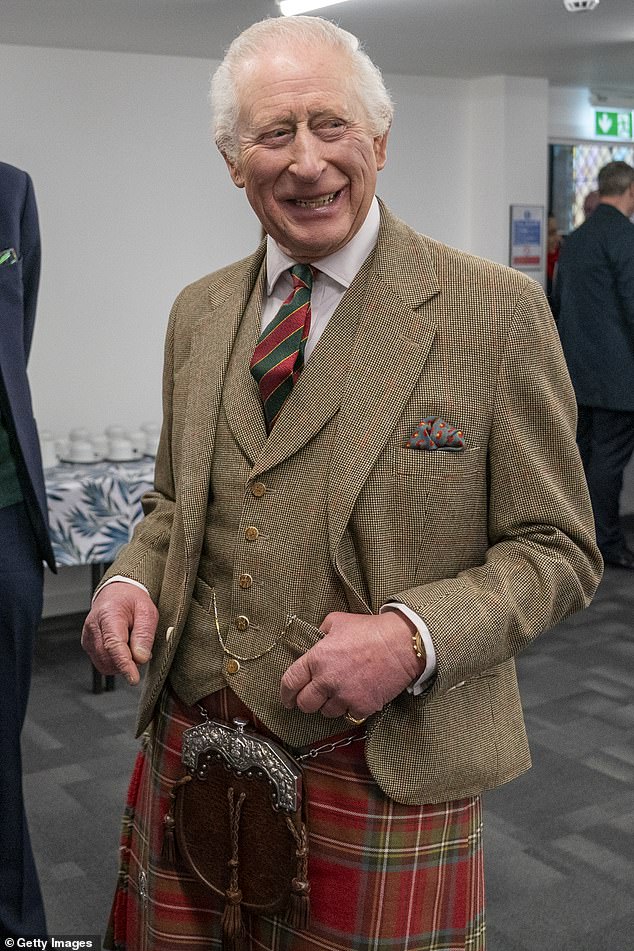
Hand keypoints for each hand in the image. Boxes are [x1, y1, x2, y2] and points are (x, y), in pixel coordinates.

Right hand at [81, 582, 157, 684]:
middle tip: (141, 649)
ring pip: (104, 664)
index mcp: (108, 614)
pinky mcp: (88, 645)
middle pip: (108, 658)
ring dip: (121, 663)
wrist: (116, 594)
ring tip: (131, 645)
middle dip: (128, 662)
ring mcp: (88, 637)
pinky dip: (115, 661)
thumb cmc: (132, 602)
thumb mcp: (148, 611)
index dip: (124, 664)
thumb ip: (144, 635)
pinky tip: (122, 648)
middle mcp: (93, 627)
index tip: (133, 678)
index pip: (113, 644)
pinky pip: (102, 663)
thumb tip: (140, 658)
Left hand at [280, 610, 424, 720]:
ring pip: (326, 712)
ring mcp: (345, 696)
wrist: (402, 644)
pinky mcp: (362, 707)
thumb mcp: (338, 621)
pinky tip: (356, 696)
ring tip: (339, 693)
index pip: (290, 682)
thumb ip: (321, 632)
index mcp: (317, 658)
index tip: (286, 699)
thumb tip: (317, 640)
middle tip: (312, 698)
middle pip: (305, 704)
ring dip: (330, 705)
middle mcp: (327, 680)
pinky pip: (349, 716)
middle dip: (306, 702)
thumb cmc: (371, 630)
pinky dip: (351, 709)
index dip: (285, 694)